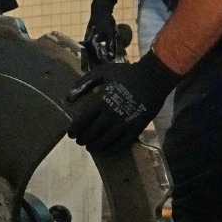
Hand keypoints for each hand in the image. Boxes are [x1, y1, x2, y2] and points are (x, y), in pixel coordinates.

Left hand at [65, 51, 179, 152]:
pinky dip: (112, 148)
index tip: (71, 134)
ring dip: (96, 146)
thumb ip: (84, 83)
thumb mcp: (102, 72)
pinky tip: (107, 149)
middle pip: (92, 133)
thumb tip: (68, 98)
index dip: (74, 130)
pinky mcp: (137, 128)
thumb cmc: (126, 73)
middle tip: (79, 141)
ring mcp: (125, 123)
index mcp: (101, 101)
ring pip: (106, 140)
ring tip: (90, 147)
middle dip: (83, 139)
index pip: (82, 121)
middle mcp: (111, 114)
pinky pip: (123, 143)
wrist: (153, 77)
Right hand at [81, 0, 120, 67]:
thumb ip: (111, 46)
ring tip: (95, 70)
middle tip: (99, 74)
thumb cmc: (106, 21)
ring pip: (89, 55)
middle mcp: (87, 43)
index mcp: (93, 42)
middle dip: (95, 66)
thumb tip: (111, 57)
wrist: (99, 10)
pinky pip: (89, 51)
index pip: (97, 57)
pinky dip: (92, 56)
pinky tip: (95, 60)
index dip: (102, 64)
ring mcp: (86, 41)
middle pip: (91, 58)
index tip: (106, 70)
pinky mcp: (88, 40)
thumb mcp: (111, 33)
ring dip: (92, 62)